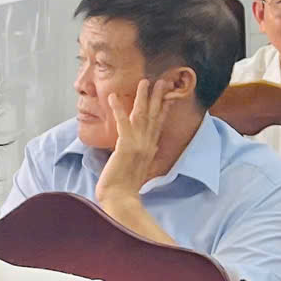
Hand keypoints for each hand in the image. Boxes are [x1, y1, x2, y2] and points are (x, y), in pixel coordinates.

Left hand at [96, 78, 170, 202]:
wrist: (121, 199)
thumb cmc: (125, 188)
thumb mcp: (138, 168)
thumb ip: (142, 156)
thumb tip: (146, 151)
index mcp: (150, 148)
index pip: (159, 123)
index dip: (163, 107)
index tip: (167, 94)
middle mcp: (147, 144)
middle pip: (155, 115)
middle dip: (158, 97)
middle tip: (162, 81)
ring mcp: (138, 145)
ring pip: (142, 115)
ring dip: (143, 97)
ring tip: (144, 82)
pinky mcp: (126, 146)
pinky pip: (122, 124)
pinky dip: (118, 109)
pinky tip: (113, 97)